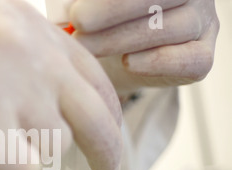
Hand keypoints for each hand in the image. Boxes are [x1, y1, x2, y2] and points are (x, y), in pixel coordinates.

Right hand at [0, 0, 122, 169]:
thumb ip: (33, 56)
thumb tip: (58, 102)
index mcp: (35, 31)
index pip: (95, 81)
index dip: (109, 116)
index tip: (110, 140)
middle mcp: (31, 58)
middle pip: (93, 122)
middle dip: (105, 153)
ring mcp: (8, 92)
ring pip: (49, 148)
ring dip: (26, 150)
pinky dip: (5, 168)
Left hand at [69, 0, 219, 96]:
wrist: (117, 63)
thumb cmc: (101, 25)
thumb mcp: (89, 5)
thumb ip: (78, 1)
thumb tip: (66, 7)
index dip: (114, 0)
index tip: (77, 11)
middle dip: (114, 10)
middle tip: (78, 23)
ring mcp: (203, 24)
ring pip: (174, 27)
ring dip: (124, 39)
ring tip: (88, 48)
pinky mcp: (202, 57)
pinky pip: (190, 59)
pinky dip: (157, 61)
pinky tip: (127, 62)